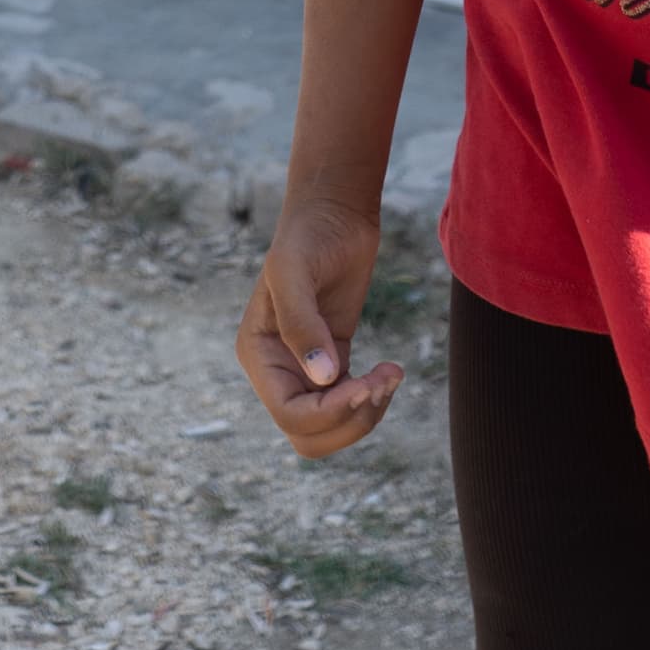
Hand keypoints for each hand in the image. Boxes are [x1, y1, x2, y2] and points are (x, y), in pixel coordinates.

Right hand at [236, 197, 404, 457]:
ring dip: (366, 414)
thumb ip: (303, 324)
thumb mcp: (294, 270)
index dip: (329, 411)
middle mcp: (277, 370)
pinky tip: (391, 369)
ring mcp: (305, 369)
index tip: (364, 384)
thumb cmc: (308, 235)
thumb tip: (323, 378)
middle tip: (379, 384)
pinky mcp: (335, 361)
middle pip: (309, 435)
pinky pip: (350, 405)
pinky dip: (374, 398)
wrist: (334, 214)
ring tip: (390, 376)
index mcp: (258, 355)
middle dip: (349, 420)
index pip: (290, 414)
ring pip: (332, 428)